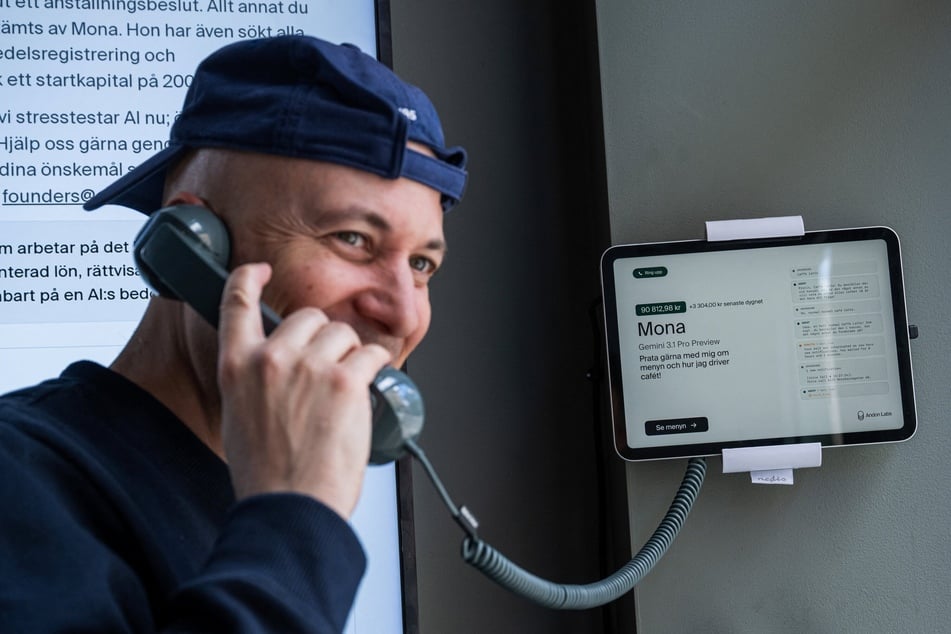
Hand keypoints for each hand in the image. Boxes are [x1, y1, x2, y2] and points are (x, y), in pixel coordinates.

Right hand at [216, 263, 391, 518]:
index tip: (257, 269)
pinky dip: (376, 367)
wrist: (289, 505)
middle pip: (308, 318)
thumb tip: (279, 367)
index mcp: (236, 366)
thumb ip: (255, 381)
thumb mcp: (238, 416)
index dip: (247, 279)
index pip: (236, 304)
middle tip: (326, 375)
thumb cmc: (267, 473)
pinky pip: (371, 353)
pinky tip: (369, 385)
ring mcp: (309, 366)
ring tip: (345, 391)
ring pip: (343, 334)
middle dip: (324, 339)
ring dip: (351, 355)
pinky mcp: (345, 380)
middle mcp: (271, 358)